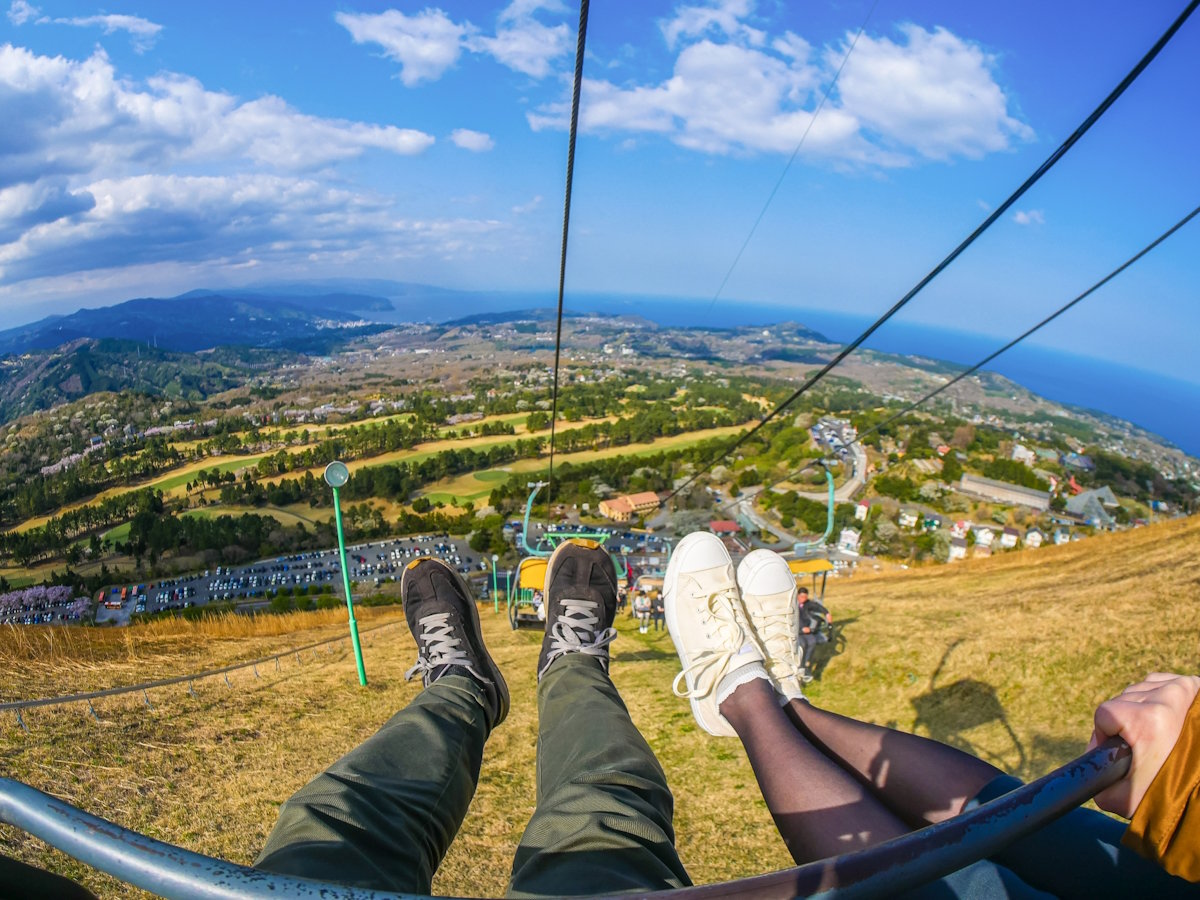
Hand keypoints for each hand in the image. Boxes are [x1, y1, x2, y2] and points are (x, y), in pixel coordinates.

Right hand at [1088, 673, 1199, 817]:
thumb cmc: (1164, 796)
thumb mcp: (1118, 796)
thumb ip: (1094, 771)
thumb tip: (1093, 750)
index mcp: (1145, 720)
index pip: (1105, 714)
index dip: (1107, 736)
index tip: (1122, 753)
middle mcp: (1165, 698)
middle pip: (1123, 701)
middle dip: (1126, 724)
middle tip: (1143, 749)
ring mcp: (1181, 689)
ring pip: (1140, 692)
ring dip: (1140, 710)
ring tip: (1156, 737)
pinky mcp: (1192, 686)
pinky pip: (1157, 683)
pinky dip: (1155, 697)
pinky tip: (1163, 720)